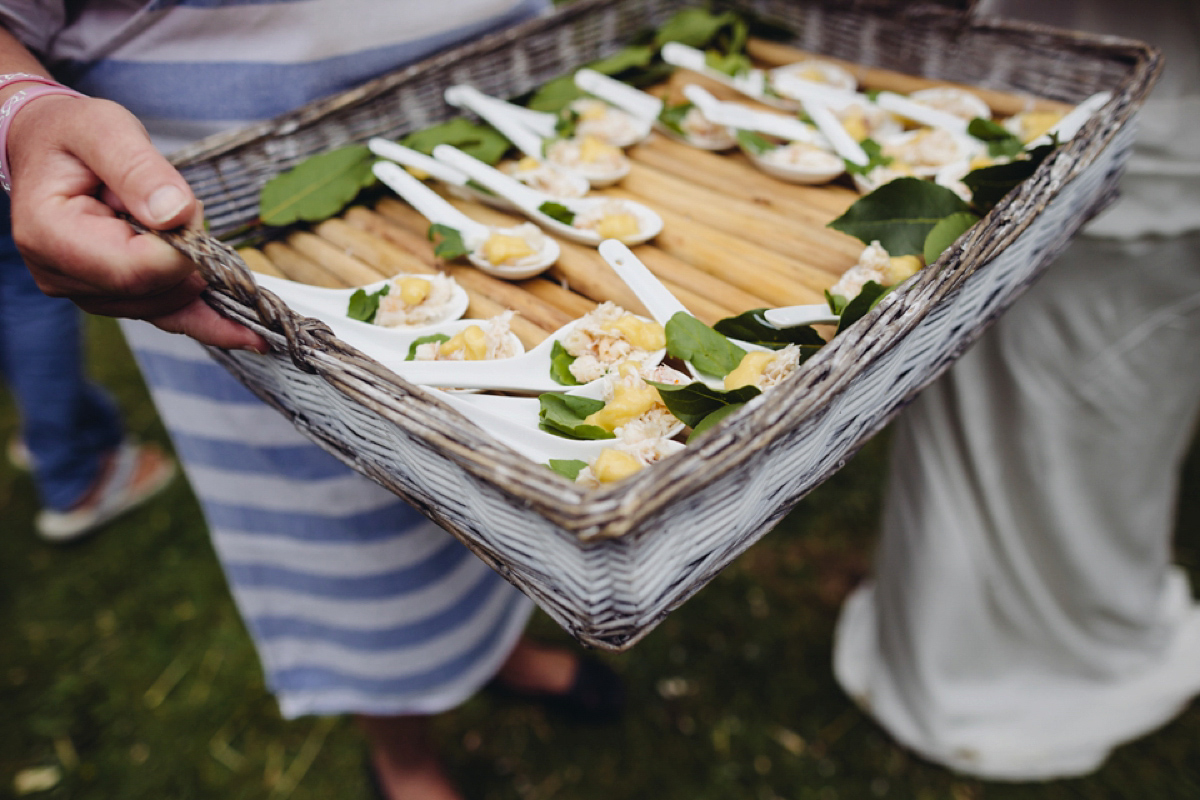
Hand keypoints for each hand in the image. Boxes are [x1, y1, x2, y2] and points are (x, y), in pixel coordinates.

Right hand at [6, 93, 266, 351]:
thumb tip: (176, 214)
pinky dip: (209, 319)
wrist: (49, 150)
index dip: (182, 248)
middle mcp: (62, 276)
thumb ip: (138, 168)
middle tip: (187, 210)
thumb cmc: (72, 135)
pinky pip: (169, 317)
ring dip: (199, 275)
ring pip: (169, 307)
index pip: (135, 267)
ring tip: (188, 231)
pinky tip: (250, 333)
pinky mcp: (116, 298)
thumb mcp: (104, 129)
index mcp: (50, 234)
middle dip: (192, 257)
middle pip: (156, 291)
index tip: (190, 208)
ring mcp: (89, 293)